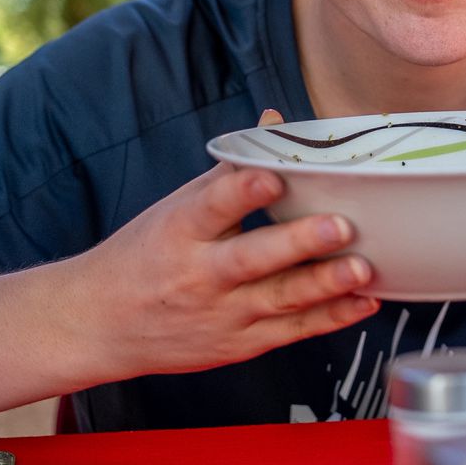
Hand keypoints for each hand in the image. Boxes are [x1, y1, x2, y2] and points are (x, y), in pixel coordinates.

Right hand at [63, 110, 379, 378]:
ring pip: (279, 301)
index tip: (273, 177)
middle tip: (340, 226)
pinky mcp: (241, 344)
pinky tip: (364, 301)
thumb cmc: (146, 255)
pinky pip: (292, 332)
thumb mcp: (176, 207)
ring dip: (325, 285)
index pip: (212, 206)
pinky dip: (331, 317)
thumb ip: (232, 170)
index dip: (243, 191)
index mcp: (180, 231)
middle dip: (298, 244)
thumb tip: (275, 120)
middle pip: (252, 259)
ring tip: (363, 268)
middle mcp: (200, 275)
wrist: (101, 324)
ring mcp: (222, 314)